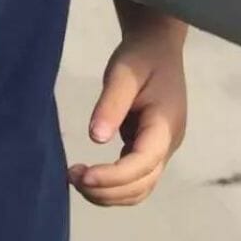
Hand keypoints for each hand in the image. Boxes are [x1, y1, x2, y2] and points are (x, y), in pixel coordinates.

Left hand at [68, 10, 187, 206]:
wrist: (157, 46)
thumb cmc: (141, 56)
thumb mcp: (123, 73)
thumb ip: (111, 104)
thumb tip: (96, 139)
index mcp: (167, 123)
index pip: (143, 163)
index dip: (113, 176)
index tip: (82, 175)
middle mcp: (169, 142)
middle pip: (142, 184)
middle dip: (107, 190)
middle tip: (71, 175)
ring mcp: (163, 148)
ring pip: (139, 190)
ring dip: (108, 194)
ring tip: (76, 178)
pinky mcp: (151, 149)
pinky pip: (135, 180)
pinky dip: (113, 187)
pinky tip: (89, 176)